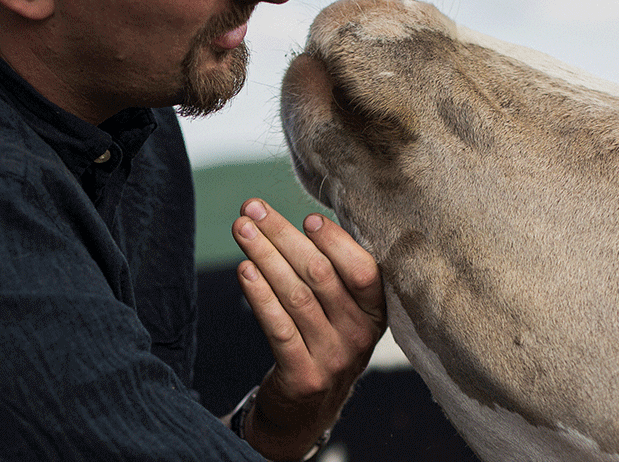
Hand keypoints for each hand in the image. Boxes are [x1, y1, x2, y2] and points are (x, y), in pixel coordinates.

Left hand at [231, 199, 387, 460]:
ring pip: (296, 296)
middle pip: (320, 275)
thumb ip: (335, 271)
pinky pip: (279, 328)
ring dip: (264, 256)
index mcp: (377, 312)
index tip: (305, 217)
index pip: (362, 269)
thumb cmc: (322, 340)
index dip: (334, 241)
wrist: (309, 410)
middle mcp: (361, 335)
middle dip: (282, 236)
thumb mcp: (343, 311)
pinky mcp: (304, 376)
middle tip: (252, 209)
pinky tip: (244, 269)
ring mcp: (334, 358)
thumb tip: (306, 218)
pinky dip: (260, 295)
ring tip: (240, 229)